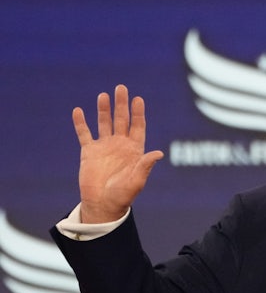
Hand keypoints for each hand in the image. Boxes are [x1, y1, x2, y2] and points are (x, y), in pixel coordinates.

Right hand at [72, 84, 163, 222]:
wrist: (103, 205)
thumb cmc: (123, 195)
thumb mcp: (137, 181)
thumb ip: (145, 165)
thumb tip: (159, 153)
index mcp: (134, 149)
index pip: (137, 126)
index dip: (138, 113)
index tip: (138, 99)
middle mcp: (120, 144)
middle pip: (121, 120)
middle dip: (121, 104)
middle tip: (121, 88)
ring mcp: (104, 147)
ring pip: (104, 123)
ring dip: (103, 109)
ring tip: (103, 95)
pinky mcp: (89, 152)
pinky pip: (84, 134)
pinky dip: (81, 123)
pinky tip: (78, 111)